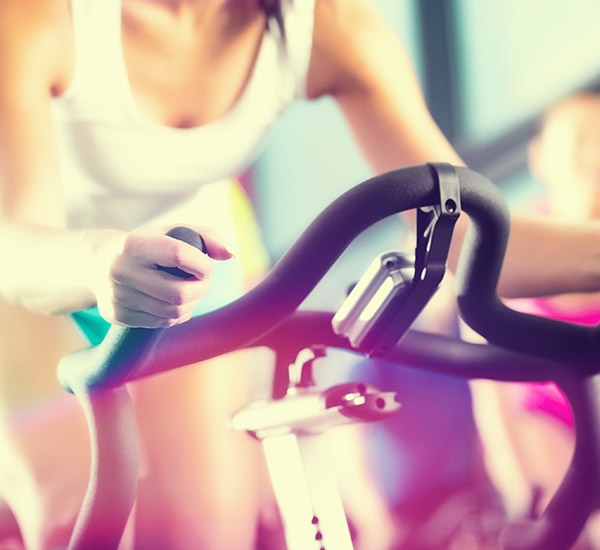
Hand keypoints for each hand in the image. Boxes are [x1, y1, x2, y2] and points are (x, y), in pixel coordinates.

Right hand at [88, 225, 232, 327]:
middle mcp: (121, 271)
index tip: (206, 266)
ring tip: (190, 290)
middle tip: (202, 281)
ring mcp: (118, 297)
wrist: (98, 264)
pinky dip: (178, 313)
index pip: (179, 255)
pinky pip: (163, 322)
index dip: (202, 264)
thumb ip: (206, 235)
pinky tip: (174, 301)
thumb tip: (231, 255)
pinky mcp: (118, 316)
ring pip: (174, 311)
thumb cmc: (147, 245)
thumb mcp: (172, 231)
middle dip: (201, 289)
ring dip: (192, 303)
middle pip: (180, 293)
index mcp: (134, 244)